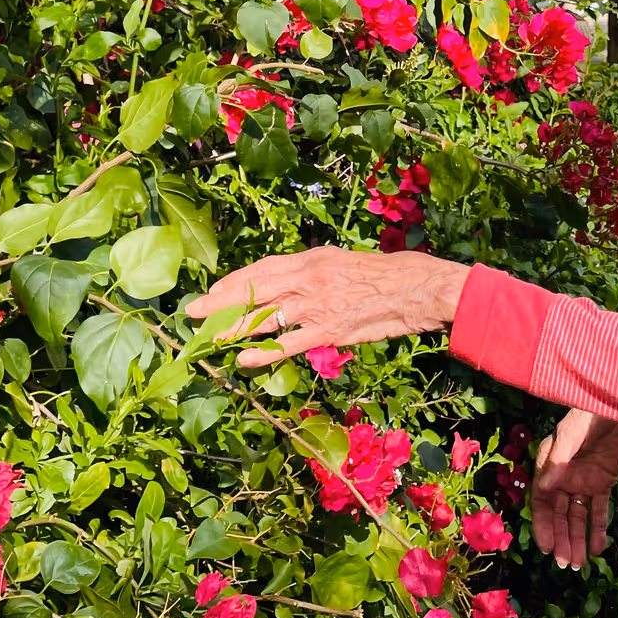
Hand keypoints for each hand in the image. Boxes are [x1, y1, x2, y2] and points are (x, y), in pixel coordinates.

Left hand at [184, 246, 469, 368]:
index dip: (236, 280)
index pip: (264, 268)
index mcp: (316, 258)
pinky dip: (263, 351)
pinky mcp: (332, 330)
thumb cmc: (394, 275)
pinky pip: (289, 342)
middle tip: (193, 311)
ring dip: (233, 329)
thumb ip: (322, 274)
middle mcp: (312, 277)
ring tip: (208, 339)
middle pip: (255, 288)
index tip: (214, 290)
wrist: (424, 288)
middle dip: (221, 300)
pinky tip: (243, 359)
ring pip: (265, 316)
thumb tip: (301, 284)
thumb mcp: (350, 264)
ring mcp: (320, 304)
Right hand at [532, 409, 617, 569]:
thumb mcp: (570, 435)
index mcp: (550, 467)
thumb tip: (546, 487)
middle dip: (562, 539)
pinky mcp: (604, 481)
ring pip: (578, 516)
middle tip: (566, 564)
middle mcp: (564, 478)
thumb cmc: (587, 415)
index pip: (541, 502)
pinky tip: (598, 548)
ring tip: (581, 564)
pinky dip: (598, 528)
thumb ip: (558, 462)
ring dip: (578, 539)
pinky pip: (599, 509)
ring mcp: (584, 481)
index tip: (546, 548)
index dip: (542, 526)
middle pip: (559, 515)